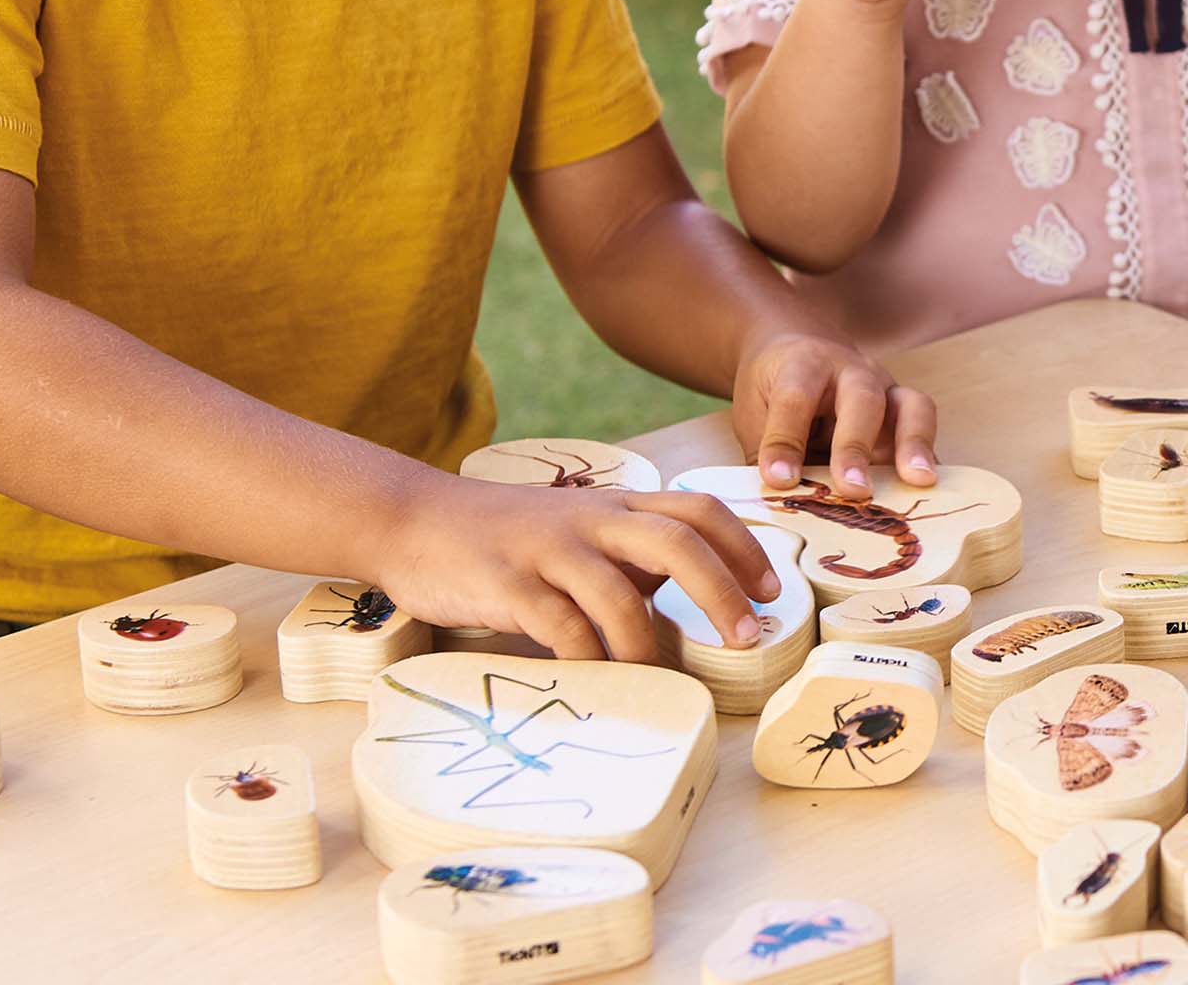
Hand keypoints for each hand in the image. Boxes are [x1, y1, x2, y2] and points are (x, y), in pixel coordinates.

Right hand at [381, 468, 778, 663]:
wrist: (416, 520)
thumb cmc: (506, 535)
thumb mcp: (578, 530)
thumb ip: (629, 554)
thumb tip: (690, 602)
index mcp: (615, 505)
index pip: (698, 509)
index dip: (743, 547)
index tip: (771, 591)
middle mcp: (590, 520)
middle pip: (677, 541)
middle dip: (722, 590)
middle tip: (747, 637)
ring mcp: (548, 550)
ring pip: (621, 592)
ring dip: (653, 643)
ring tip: (667, 678)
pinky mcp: (507, 583)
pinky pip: (561, 626)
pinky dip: (588, 659)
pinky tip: (597, 682)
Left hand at [732, 329, 938, 498]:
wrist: (799, 348)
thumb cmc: (775, 387)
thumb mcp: (755, 410)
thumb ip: (766, 451)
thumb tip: (776, 497)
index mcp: (803, 364)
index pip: (795, 399)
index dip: (785, 441)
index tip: (778, 479)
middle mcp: (851, 371)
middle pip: (861, 399)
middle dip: (856, 446)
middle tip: (854, 489)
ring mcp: (886, 389)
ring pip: (912, 406)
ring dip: (914, 445)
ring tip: (916, 481)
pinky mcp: (907, 413)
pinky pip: (926, 434)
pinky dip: (929, 462)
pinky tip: (926, 494)